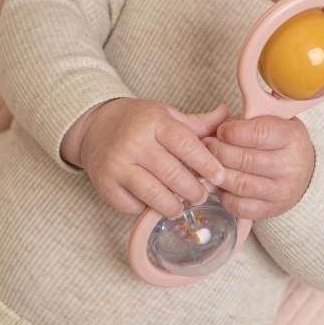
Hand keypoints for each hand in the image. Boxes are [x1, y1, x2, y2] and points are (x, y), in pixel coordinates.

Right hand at [66, 98, 228, 217]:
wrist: (94, 126)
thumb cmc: (137, 122)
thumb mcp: (166, 115)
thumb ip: (198, 123)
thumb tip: (229, 117)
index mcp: (154, 122)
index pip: (186, 144)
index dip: (207, 164)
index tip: (220, 177)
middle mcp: (134, 142)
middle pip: (173, 174)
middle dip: (193, 191)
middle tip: (201, 196)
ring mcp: (117, 165)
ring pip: (153, 194)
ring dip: (173, 206)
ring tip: (181, 206)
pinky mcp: (105, 185)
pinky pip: (133, 206)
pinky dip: (147, 209)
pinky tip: (154, 203)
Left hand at [204, 116, 314, 219]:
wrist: (303, 171)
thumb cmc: (280, 141)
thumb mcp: (272, 121)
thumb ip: (247, 120)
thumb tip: (217, 124)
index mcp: (291, 137)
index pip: (258, 133)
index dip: (232, 132)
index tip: (221, 130)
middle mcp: (290, 166)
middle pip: (244, 160)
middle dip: (218, 151)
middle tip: (206, 146)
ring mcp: (281, 191)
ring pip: (239, 184)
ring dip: (217, 174)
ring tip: (208, 164)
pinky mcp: (271, 210)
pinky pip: (240, 206)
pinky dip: (225, 196)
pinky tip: (222, 185)